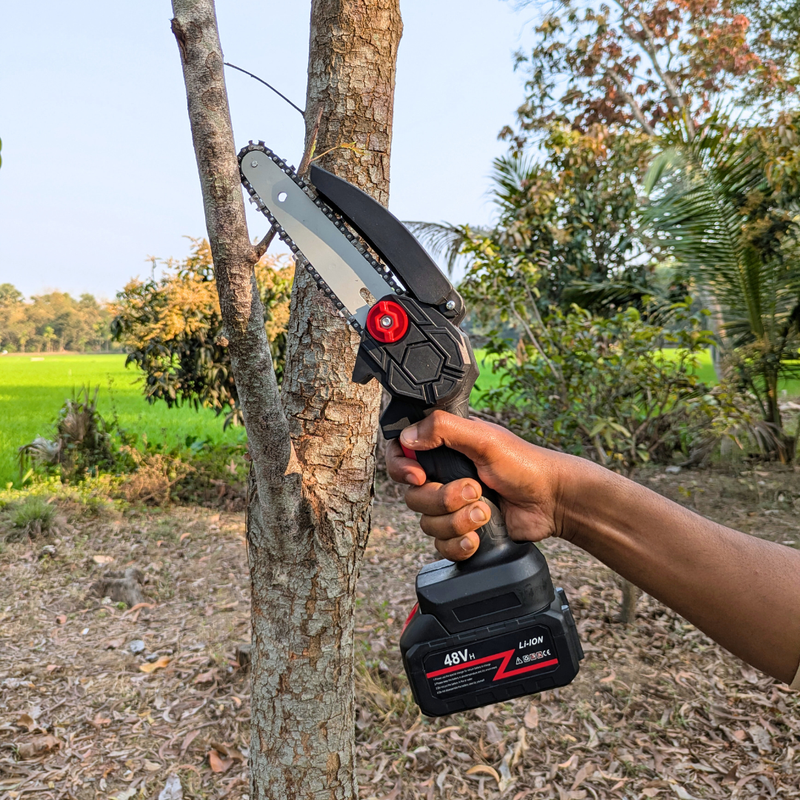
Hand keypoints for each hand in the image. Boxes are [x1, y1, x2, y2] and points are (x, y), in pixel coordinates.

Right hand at [385, 411, 576, 560]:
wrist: (551, 502)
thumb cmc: (524, 464)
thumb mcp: (484, 438)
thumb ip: (444, 429)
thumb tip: (407, 437)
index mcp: (443, 448)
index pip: (400, 455)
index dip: (401, 468)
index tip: (419, 476)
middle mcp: (443, 477)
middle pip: (413, 496)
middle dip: (443, 499)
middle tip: (474, 490)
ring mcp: (452, 506)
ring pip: (427, 524)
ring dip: (457, 522)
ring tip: (485, 513)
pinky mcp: (462, 531)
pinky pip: (441, 546)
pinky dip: (459, 544)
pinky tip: (477, 538)